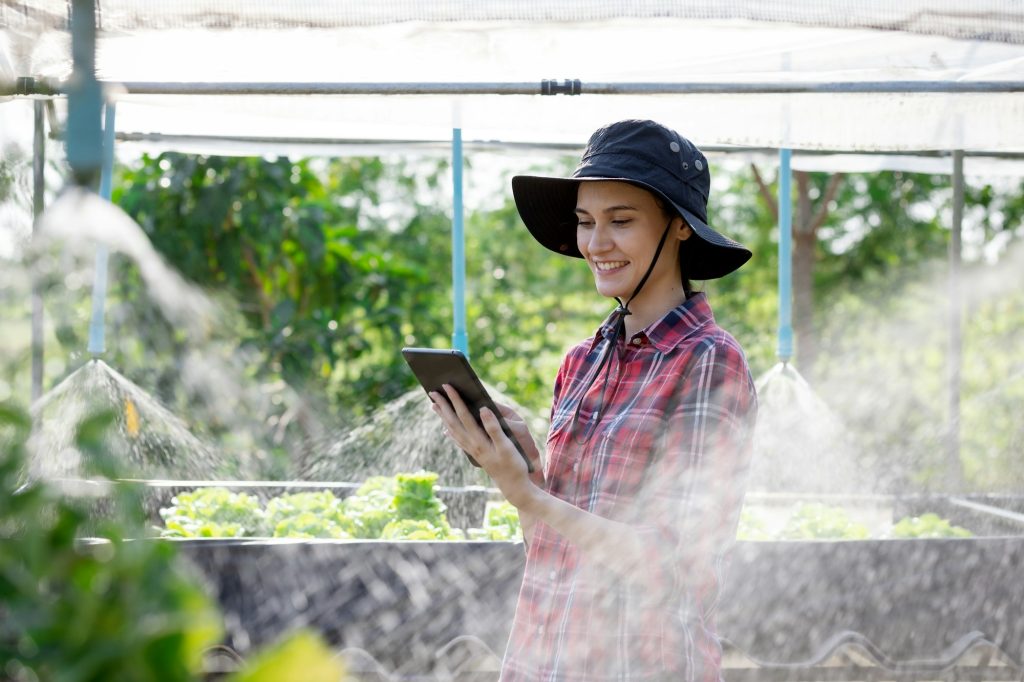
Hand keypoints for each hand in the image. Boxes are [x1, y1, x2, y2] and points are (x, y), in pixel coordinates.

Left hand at [430, 385, 538, 508]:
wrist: (513, 486)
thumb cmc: (513, 466)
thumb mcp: (507, 446)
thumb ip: (494, 428)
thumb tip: (483, 409)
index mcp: (478, 440)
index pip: (463, 415)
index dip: (455, 400)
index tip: (448, 386)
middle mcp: (471, 445)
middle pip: (452, 421)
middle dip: (443, 405)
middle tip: (432, 391)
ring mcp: (471, 450)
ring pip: (452, 429)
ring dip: (443, 416)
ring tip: (434, 405)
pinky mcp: (474, 454)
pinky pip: (457, 439)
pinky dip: (450, 430)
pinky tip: (446, 428)